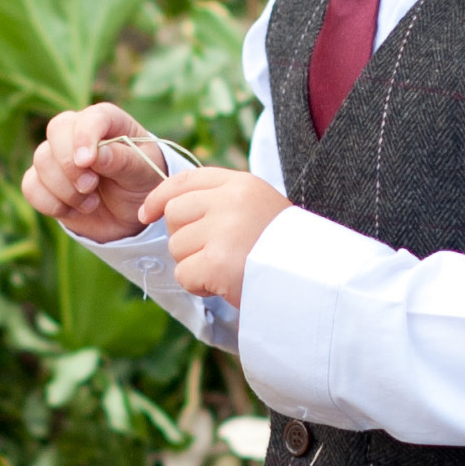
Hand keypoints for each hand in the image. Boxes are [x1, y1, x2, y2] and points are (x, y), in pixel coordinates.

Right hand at [22, 100, 167, 240]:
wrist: (128, 217)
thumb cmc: (140, 185)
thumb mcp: (142, 174)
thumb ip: (122, 161)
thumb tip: (96, 155)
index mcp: (108, 121)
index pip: (90, 118)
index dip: (85, 136)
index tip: (88, 162)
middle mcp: (78, 132)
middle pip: (56, 130)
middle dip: (69, 163)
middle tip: (90, 186)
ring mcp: (58, 156)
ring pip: (41, 160)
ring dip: (65, 189)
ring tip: (91, 204)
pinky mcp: (44, 180)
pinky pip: (31, 186)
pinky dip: (51, 204)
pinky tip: (74, 210)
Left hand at [146, 164, 287, 305]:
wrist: (317, 279)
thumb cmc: (285, 249)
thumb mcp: (258, 208)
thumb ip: (221, 202)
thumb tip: (168, 209)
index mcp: (241, 183)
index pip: (185, 180)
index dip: (159, 197)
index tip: (147, 214)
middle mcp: (231, 200)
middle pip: (174, 215)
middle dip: (184, 239)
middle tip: (215, 254)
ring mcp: (224, 230)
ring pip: (177, 247)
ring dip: (195, 264)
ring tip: (228, 268)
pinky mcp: (219, 262)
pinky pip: (184, 274)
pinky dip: (198, 285)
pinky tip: (224, 284)